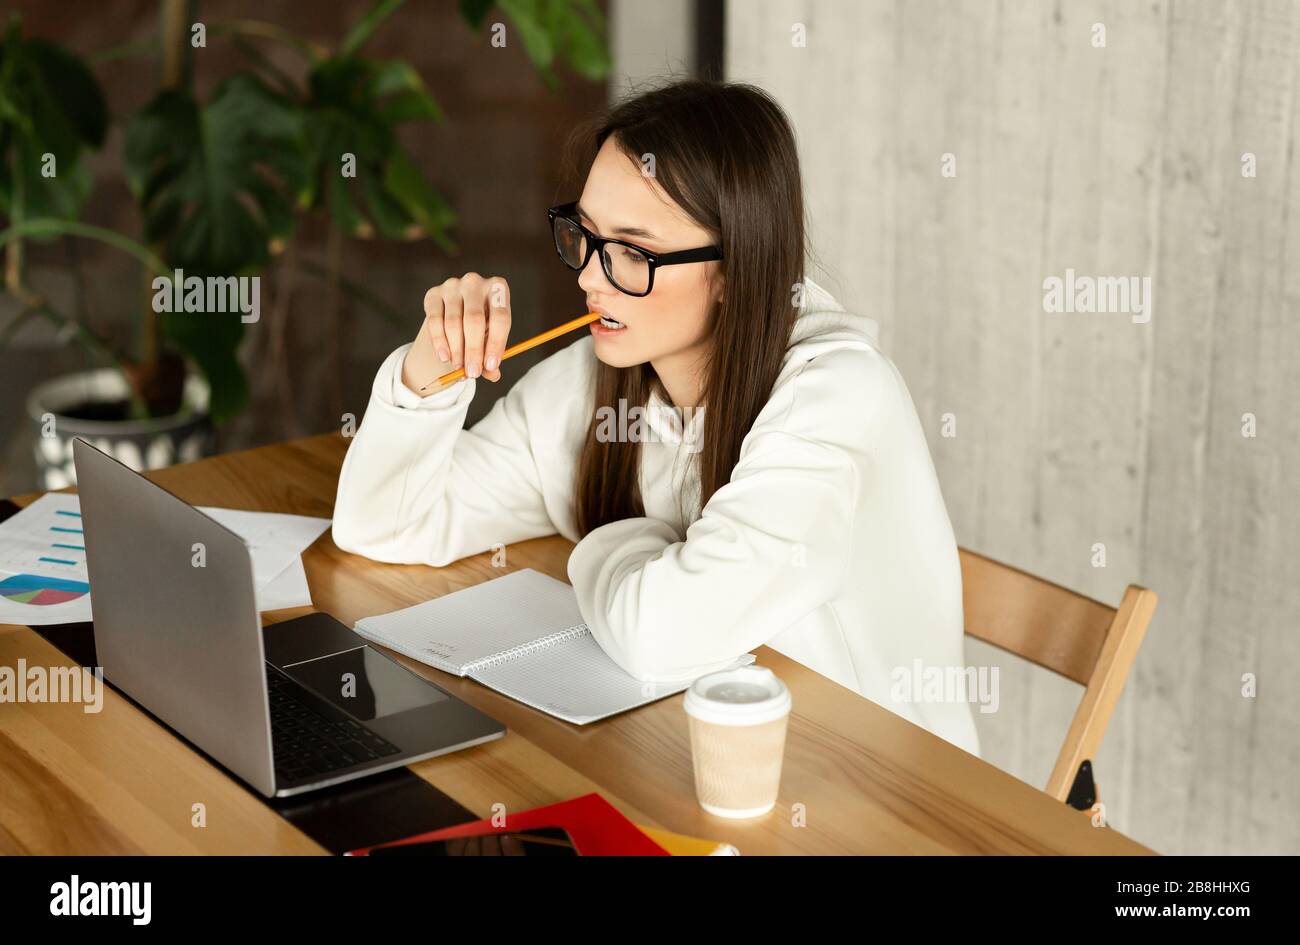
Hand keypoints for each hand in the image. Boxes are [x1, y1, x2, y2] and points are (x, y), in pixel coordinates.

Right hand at [402, 272, 511, 394]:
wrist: (454, 313)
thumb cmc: (481, 327)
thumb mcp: (490, 339)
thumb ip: (492, 356)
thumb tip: (493, 374)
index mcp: (498, 289)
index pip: (500, 318)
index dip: (496, 344)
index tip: (490, 366)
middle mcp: (475, 283)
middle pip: (475, 319)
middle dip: (473, 351)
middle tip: (472, 373)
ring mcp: (452, 286)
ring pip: (453, 323)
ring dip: (456, 350)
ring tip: (459, 368)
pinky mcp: (433, 294)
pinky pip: (435, 321)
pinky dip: (439, 342)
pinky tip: (444, 357)